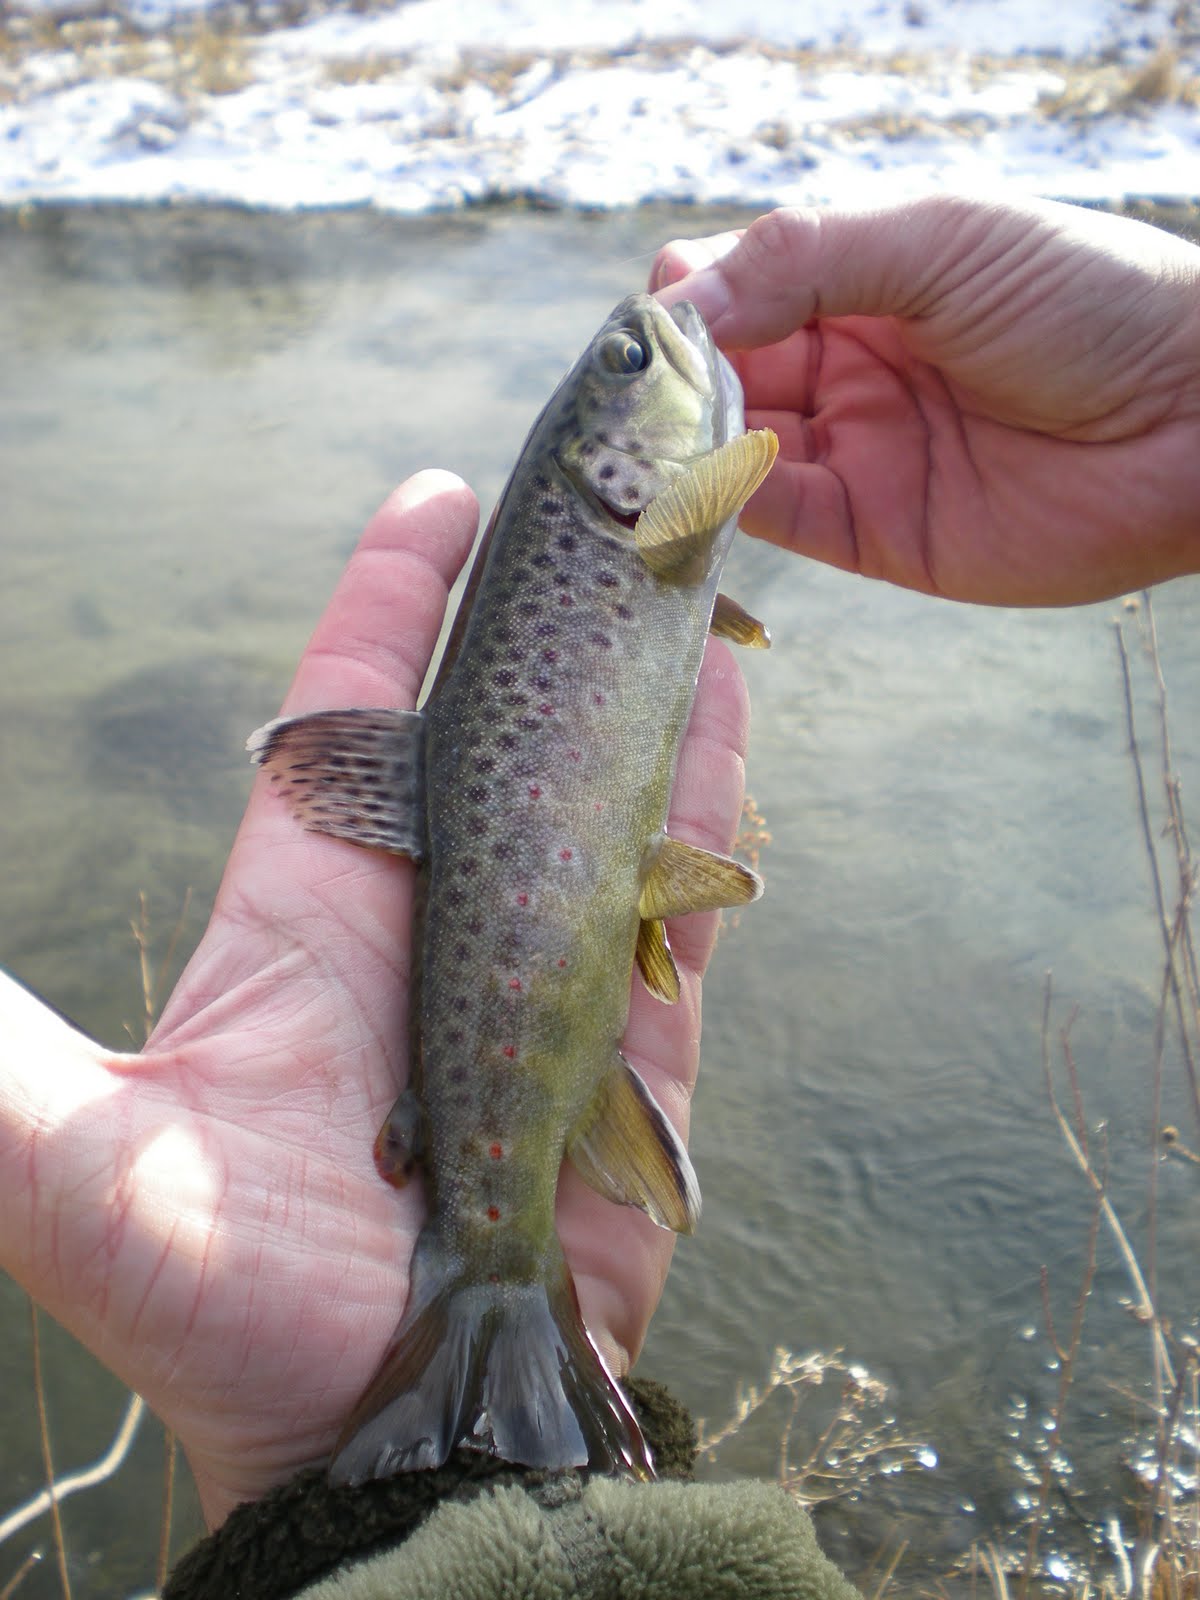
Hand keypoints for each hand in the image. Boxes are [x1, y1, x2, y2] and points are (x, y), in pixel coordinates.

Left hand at [0, 471, 750, 1529]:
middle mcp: (431, 916)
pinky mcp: (630, 1037)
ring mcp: (541, 966)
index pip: (356, 708)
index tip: (438, 498)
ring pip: (602, 789)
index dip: (390, 597)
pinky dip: (708, 808)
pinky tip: (730, 720)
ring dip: (641, 690)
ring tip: (683, 583)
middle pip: (494, 727)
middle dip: (540, 616)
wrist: (384, 1433)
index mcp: (313, 906)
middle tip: (600, 510)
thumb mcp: (75, 1168)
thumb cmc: (225, 1310)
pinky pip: (682, 894)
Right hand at [653, 196, 1199, 605]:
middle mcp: (843, 366)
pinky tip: (692, 491)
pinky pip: (774, 519)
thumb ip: (804, 260)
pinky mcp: (871, 530)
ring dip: (680, 451)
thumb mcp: (939, 240)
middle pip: (716, 374)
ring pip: (730, 451)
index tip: (664, 325)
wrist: (1194, 417)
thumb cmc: (1087, 299)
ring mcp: (854, 449)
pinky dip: (723, 509)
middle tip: (631, 403)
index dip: (684, 305)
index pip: (729, 286)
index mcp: (856, 281)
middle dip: (669, 386)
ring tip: (642, 450)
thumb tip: (677, 306)